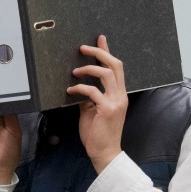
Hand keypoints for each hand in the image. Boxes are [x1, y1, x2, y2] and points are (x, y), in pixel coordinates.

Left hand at [67, 35, 127, 173]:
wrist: (105, 153)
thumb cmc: (98, 134)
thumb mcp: (93, 111)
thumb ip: (90, 97)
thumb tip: (80, 86)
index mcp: (119, 94)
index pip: (116, 68)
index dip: (107, 51)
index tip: (100, 38)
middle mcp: (120, 95)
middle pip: (114, 65)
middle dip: (99, 52)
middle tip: (84, 47)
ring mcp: (116, 102)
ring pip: (106, 74)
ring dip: (88, 69)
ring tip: (75, 71)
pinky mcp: (108, 109)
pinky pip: (93, 92)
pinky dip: (80, 88)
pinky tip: (70, 91)